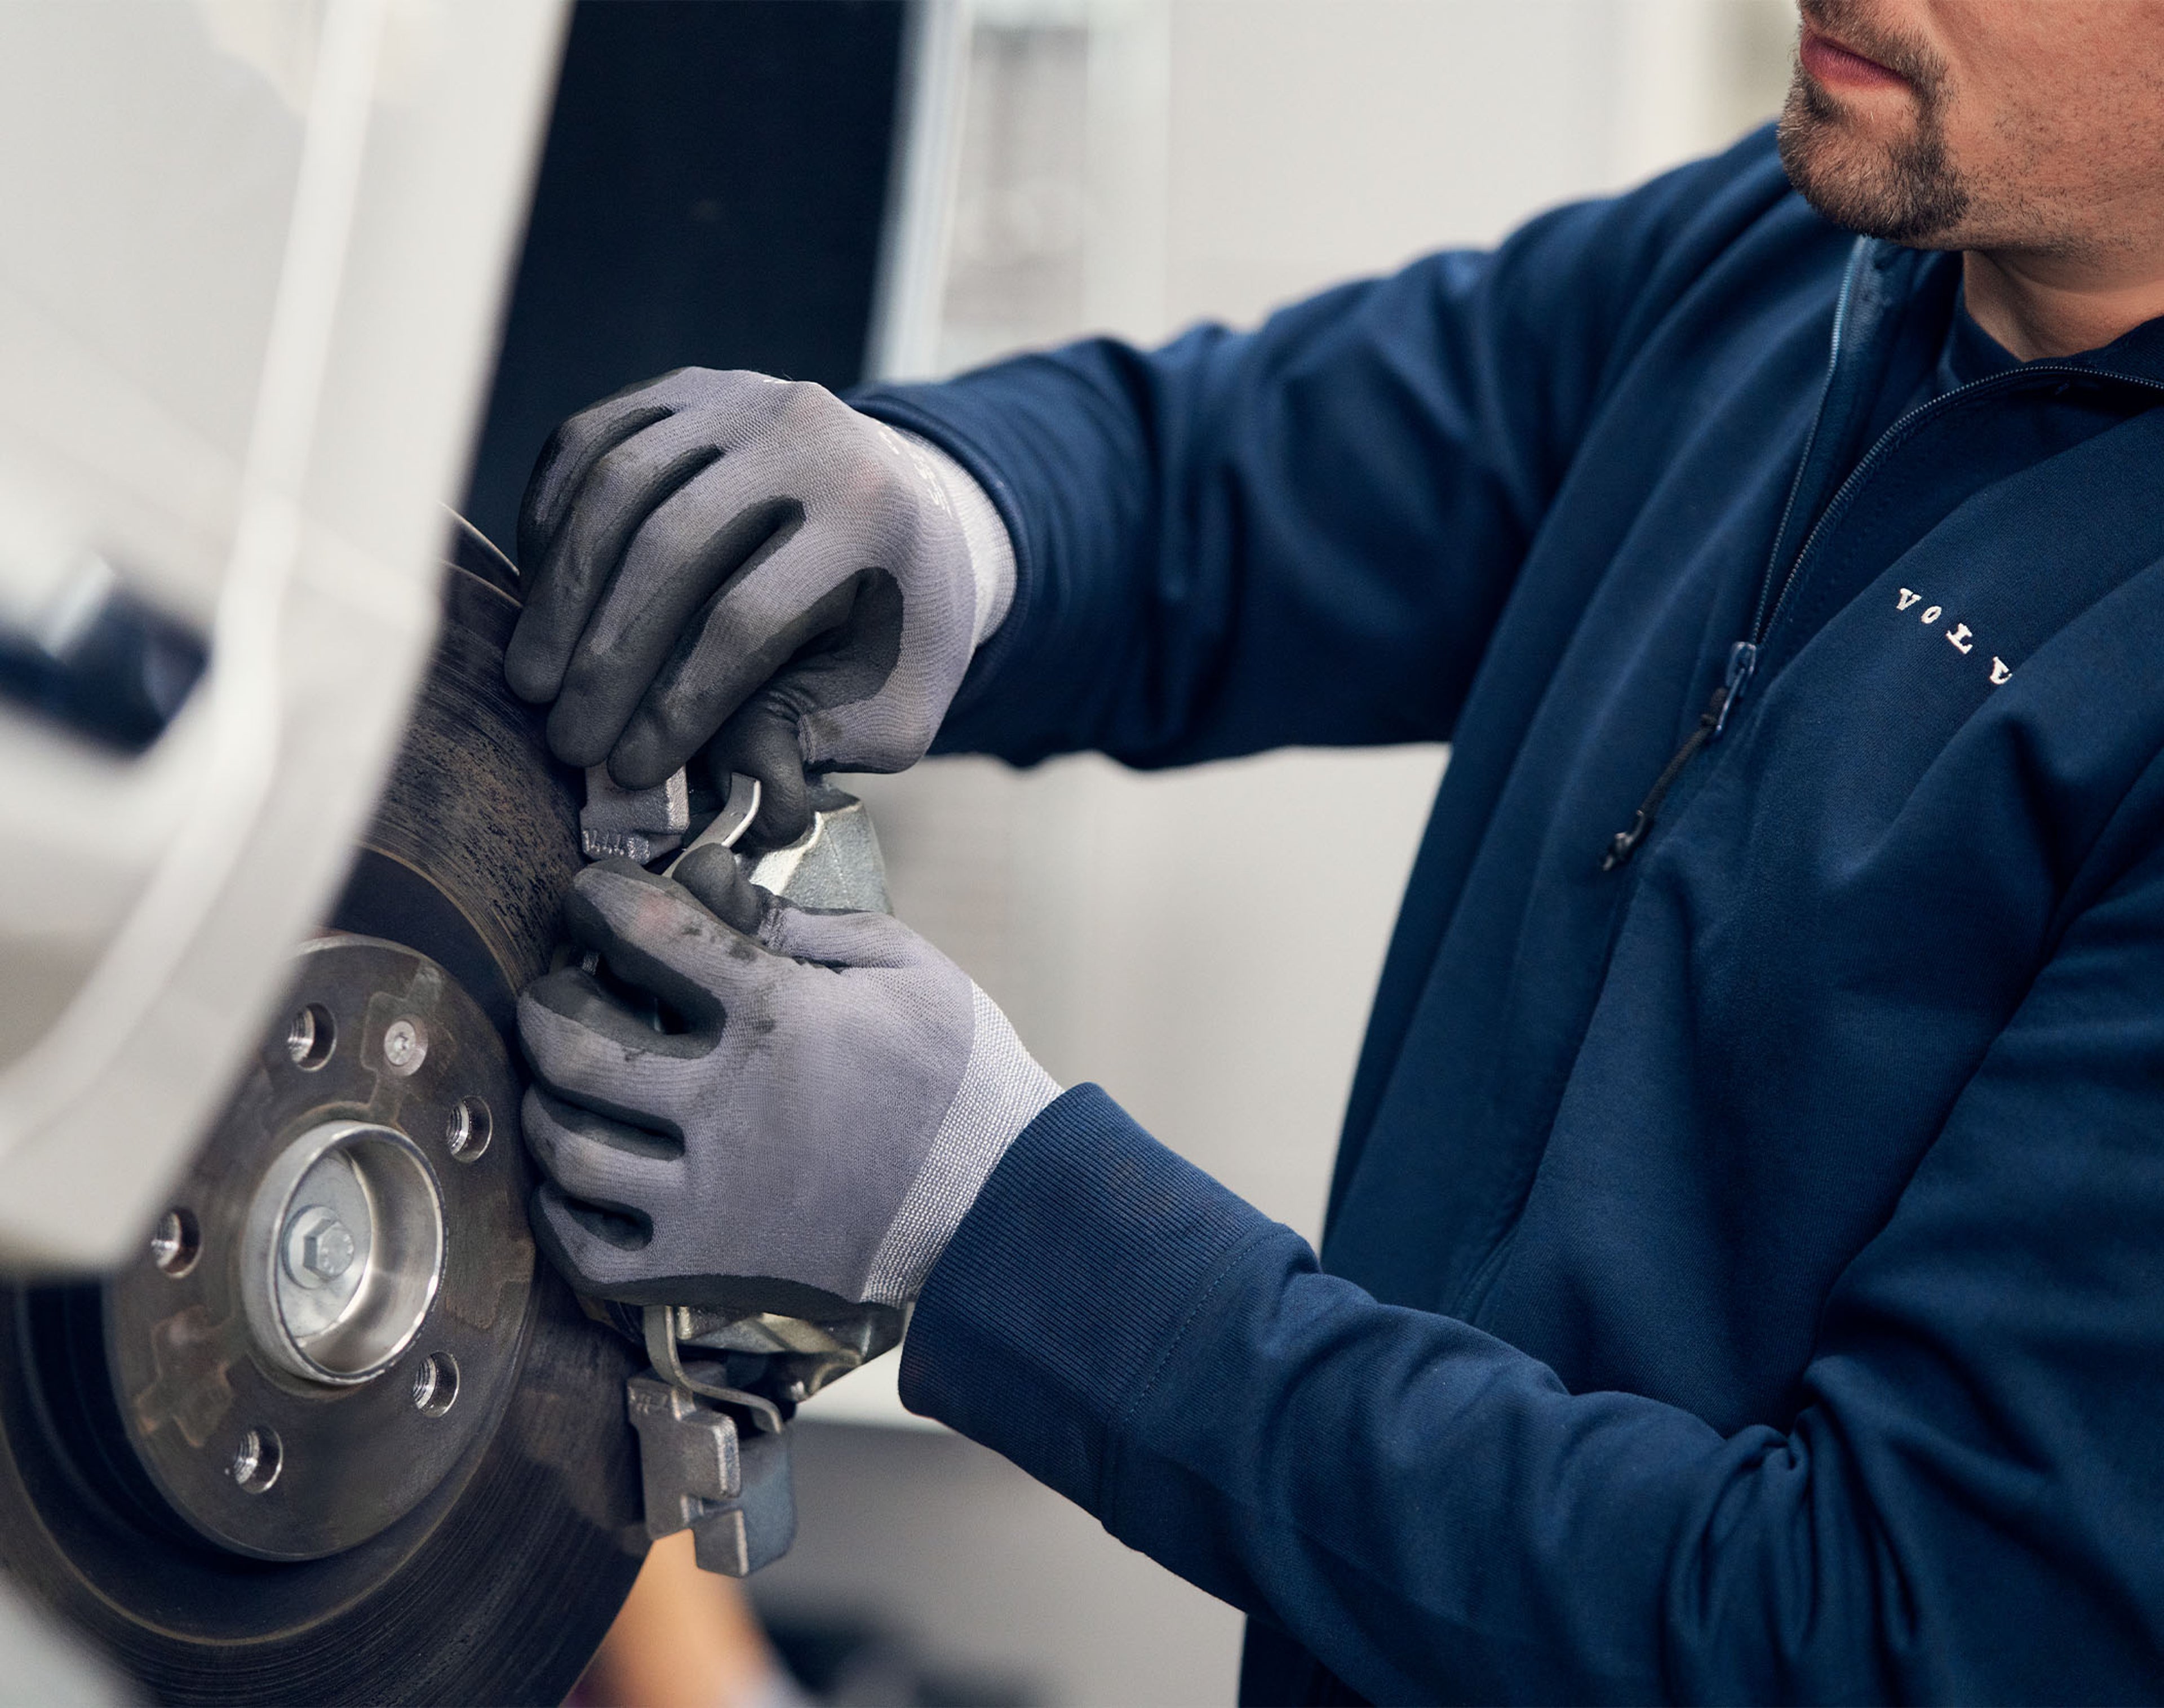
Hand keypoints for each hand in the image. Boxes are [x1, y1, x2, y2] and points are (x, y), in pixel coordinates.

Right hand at [506, 370, 980, 847]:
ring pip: (618, 488)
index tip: (633, 769)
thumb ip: (821, 742)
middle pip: (674, 547)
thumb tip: (740, 786)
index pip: (749, 616)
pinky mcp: (683, 386)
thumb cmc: (896, 624)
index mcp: (875, 514)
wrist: (911, 509)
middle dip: (608, 658)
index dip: (680, 701)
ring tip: (535, 682)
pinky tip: (541, 599)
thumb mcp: (896, 703)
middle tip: (568, 739)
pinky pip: (589, 444)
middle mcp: (808, 431)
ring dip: (562, 595)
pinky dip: (553, 523)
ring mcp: (738, 394)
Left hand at [516, 847, 1058, 1316]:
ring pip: (567, 1149)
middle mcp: (727, 1105)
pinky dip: (559, 1207)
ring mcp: (709, 1196)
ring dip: (544, 1104)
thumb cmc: (959, 1075)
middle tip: (554, 993)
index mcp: (777, 1016)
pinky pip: (586, 1247)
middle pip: (575, 1044)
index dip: (602, 898)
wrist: (998, 1207)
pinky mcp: (704, 1266)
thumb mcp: (906, 965)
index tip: (593, 894)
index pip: (650, 930)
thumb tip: (717, 890)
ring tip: (557, 1084)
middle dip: (544, 1003)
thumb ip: (804, 924)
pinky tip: (575, 1174)